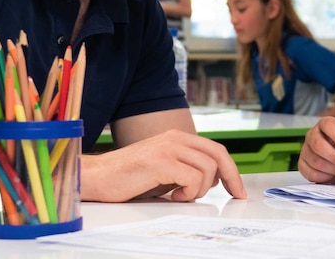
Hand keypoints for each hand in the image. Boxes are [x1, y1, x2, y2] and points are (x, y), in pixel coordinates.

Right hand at [83, 129, 245, 201]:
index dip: (231, 170)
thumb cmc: (128, 177)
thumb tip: (213, 180)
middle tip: (235, 195)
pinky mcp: (161, 162)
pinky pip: (192, 178)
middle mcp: (175, 138)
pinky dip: (188, 192)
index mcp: (177, 138)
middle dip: (231, 177)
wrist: (96, 177)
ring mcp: (168, 148)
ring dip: (199, 190)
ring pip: (207, 169)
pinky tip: (172, 196)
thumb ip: (187, 169)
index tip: (238, 189)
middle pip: (218, 154)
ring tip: (179, 196)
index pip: (215, 149)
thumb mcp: (164, 170)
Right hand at [298, 115, 334, 183]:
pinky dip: (326, 177)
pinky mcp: (303, 165)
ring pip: (316, 162)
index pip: (327, 126)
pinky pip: (312, 173)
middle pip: (318, 145)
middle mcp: (312, 135)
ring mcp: (305, 150)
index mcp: (325, 124)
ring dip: (334, 169)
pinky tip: (333, 174)